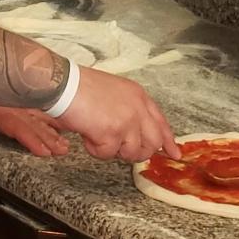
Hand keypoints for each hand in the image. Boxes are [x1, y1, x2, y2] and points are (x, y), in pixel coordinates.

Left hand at [0, 96, 71, 161]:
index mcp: (0, 112)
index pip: (19, 128)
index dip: (32, 140)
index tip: (45, 151)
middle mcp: (13, 107)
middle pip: (34, 124)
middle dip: (50, 138)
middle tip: (64, 150)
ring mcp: (18, 101)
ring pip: (39, 117)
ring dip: (52, 130)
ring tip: (65, 142)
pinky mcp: (19, 98)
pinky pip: (38, 108)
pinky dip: (50, 117)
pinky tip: (60, 125)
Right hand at [57, 68, 179, 163]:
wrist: (64, 85)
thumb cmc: (80, 87)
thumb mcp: (114, 92)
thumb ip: (129, 109)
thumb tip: (137, 132)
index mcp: (138, 95)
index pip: (160, 121)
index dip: (168, 139)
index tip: (174, 152)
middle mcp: (137, 108)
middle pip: (152, 143)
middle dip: (137, 151)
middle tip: (119, 147)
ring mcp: (127, 121)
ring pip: (132, 153)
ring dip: (113, 149)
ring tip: (97, 133)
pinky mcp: (113, 133)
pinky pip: (108, 154)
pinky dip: (95, 149)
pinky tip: (87, 134)